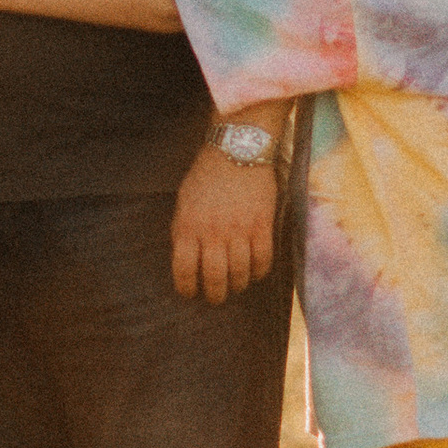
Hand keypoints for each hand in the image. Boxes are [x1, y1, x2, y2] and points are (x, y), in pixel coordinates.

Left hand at [170, 143, 277, 302]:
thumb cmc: (206, 176)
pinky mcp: (262, 225)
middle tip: (216, 298)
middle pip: (214, 278)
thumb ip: (183, 231)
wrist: (237, 149)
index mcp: (188, 226)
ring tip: (236, 286)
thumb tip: (185, 260)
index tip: (190, 294)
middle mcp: (213, 232)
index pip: (184, 270)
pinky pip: (263, 260)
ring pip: (240, 274)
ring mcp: (239, 230)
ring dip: (238, 286)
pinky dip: (259, 272)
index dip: (186, 289)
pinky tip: (255, 272)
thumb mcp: (184, 202)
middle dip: (214, 295)